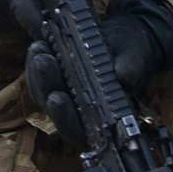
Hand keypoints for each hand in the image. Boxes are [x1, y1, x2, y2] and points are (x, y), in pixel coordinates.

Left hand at [23, 0, 172, 143]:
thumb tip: (124, 76)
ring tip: (39, 48)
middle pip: (54, 110)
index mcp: (103, 118)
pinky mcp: (55, 79)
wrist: (125, 41)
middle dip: (45, 86)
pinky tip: (38, 45)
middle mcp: (79, 112)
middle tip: (44, 61)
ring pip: (42, 93)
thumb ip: (131, 68)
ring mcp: (65, 96)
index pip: (78, 130)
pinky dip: (36, 62)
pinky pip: (38, 77)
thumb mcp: (136, 57)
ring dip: (37, 73)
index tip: (57, 97)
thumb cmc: (133, 54)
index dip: (65, 118)